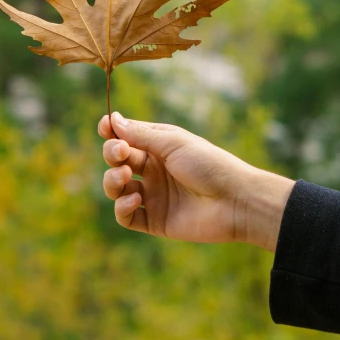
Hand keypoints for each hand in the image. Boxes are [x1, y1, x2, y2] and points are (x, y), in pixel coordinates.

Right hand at [98, 112, 294, 251]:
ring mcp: (152, 195)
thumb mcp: (173, 142)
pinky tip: (135, 199)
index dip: (111, 132)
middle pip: (117, 160)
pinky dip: (122, 207)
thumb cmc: (208, 164)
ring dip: (112, 180)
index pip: (125, 137)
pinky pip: (125, 216)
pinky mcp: (154, 220)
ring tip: (127, 177)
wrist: (235, 201)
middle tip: (121, 153)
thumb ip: (140, 134)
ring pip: (115, 187)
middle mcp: (152, 170)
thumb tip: (112, 119)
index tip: (104, 128)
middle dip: (112, 153)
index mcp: (158, 146)